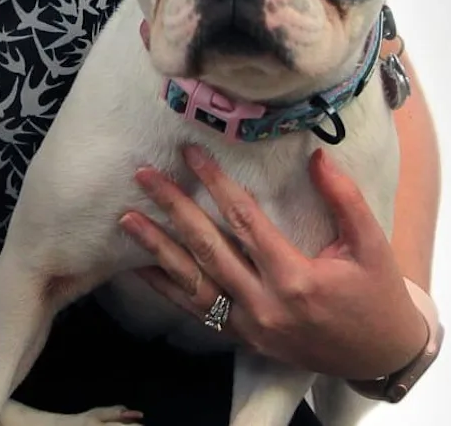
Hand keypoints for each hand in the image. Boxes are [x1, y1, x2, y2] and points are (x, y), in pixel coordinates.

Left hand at [118, 145, 427, 379]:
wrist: (380, 356)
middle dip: (173, 209)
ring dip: (158, 249)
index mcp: (296, 279)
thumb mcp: (371, 246)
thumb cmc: (376, 296)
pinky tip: (142, 268)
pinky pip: (198, 312)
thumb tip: (317, 156)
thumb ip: (343, 199)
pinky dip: (168, 289)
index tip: (190, 152)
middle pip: (208, 248)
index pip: (244, 220)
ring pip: (194, 283)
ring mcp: (252, 325)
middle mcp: (266, 304)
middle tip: (144, 176)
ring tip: (127, 219)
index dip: (215, 182)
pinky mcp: (245, 337)